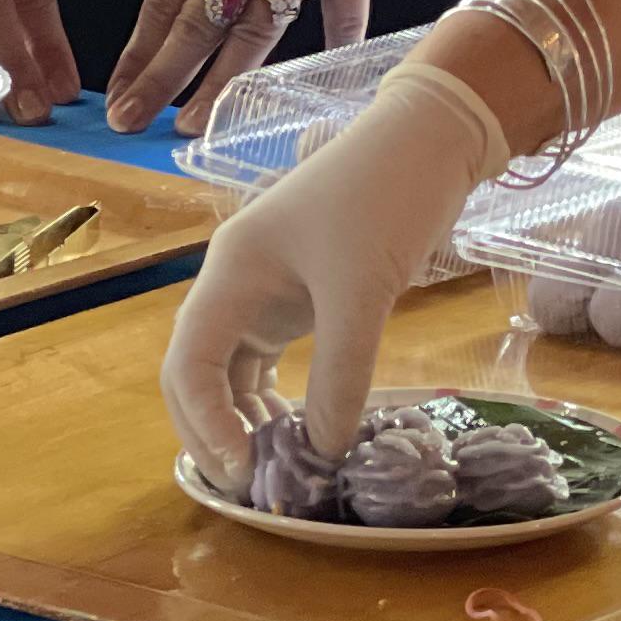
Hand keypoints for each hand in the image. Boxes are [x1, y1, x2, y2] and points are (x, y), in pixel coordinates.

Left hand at [104, 0, 426, 136]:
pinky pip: (340, 21)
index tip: (119, 87)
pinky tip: (309, 91)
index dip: (138, 50)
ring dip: (222, 84)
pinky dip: (328, 57)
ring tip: (196, 122)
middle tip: (133, 120)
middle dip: (161, 80)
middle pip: (197, 26)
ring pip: (255, 36)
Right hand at [162, 60, 506, 477]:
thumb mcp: (364, 291)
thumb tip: (325, 450)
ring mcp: (263, 286)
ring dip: (244, 420)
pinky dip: (274, 398)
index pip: (188, 364)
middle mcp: (234, 280)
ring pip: (230, 370)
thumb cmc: (388, 196)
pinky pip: (265, 358)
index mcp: (231, 270)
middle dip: (213, 431)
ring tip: (276, 471)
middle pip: (196, 373)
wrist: (432, 135)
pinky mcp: (297, 292)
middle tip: (251, 486)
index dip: (205, 424)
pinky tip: (298, 433)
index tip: (245, 470)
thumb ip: (342, 374)